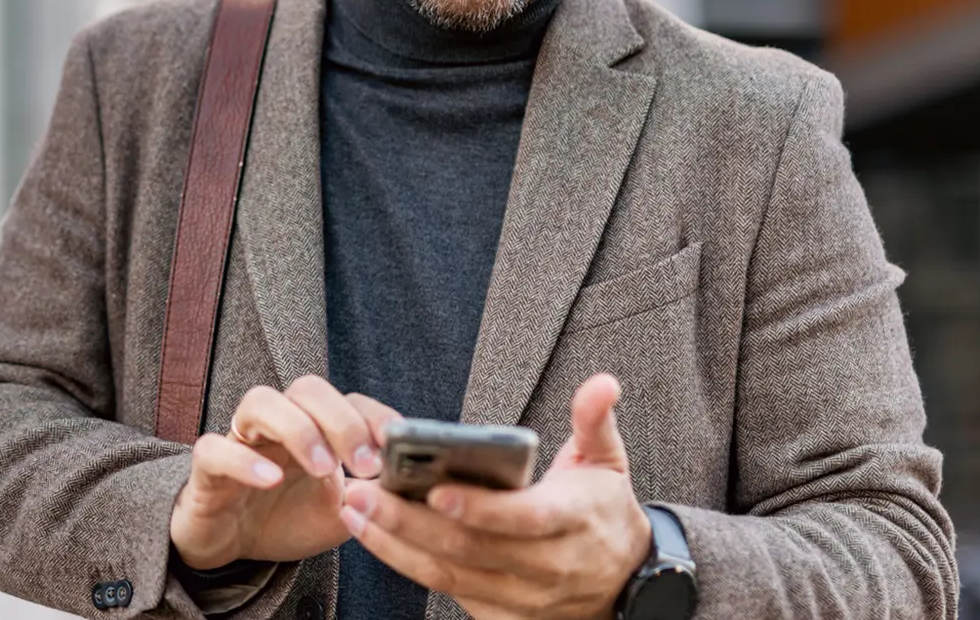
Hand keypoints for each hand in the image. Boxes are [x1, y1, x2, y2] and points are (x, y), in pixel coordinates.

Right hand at [169, 376, 398, 569]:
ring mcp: (240, 441)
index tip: (397, 445)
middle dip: (341, 420)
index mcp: (313, 428)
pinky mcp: (208, 469)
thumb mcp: (340, 513)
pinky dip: (244, 461)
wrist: (232, 546)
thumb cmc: (286, 518)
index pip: (347, 400)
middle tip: (364, 463)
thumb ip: (369, 496)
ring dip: (298, 429)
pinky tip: (271, 480)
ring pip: (260, 402)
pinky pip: (216, 450)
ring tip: (322, 468)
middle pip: (306, 389)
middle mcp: (278, 424)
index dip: (374, 415)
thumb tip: (406, 484)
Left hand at [339, 374, 652, 619]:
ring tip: (353, 508)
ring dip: (395, 543)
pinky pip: (446, 589)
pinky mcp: (501, 612)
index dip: (479, 508)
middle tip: (362, 490)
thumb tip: (601, 383)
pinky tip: (375, 534)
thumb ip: (594, 421)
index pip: (522, 518)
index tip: (434, 490)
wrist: (626, 583)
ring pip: (449, 573)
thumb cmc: (602, 511)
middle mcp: (546, 566)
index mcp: (571, 521)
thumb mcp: (606, 463)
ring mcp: (522, 596)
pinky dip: (407, 563)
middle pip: (470, 548)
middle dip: (409, 521)